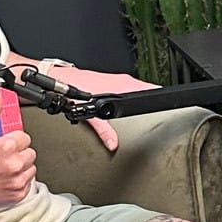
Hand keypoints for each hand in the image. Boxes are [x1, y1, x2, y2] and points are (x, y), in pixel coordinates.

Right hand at [0, 91, 35, 208]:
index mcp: (6, 147)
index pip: (24, 137)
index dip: (12, 139)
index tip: (3, 143)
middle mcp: (14, 165)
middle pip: (29, 152)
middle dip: (17, 152)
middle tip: (1, 155)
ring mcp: (16, 181)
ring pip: (31, 168)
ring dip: (20, 166)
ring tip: (2, 167)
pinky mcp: (16, 195)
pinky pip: (27, 184)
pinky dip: (19, 181)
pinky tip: (4, 178)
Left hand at [30, 65, 154, 153]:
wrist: (56, 77)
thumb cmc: (70, 90)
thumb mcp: (89, 115)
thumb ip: (103, 130)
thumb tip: (113, 143)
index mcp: (119, 86)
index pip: (146, 88)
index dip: (156, 93)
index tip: (165, 101)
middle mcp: (118, 81)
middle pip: (141, 88)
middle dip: (149, 96)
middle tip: (157, 105)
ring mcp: (112, 79)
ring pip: (132, 87)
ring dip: (138, 94)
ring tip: (144, 103)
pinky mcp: (106, 80)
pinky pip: (124, 86)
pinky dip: (128, 92)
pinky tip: (124, 100)